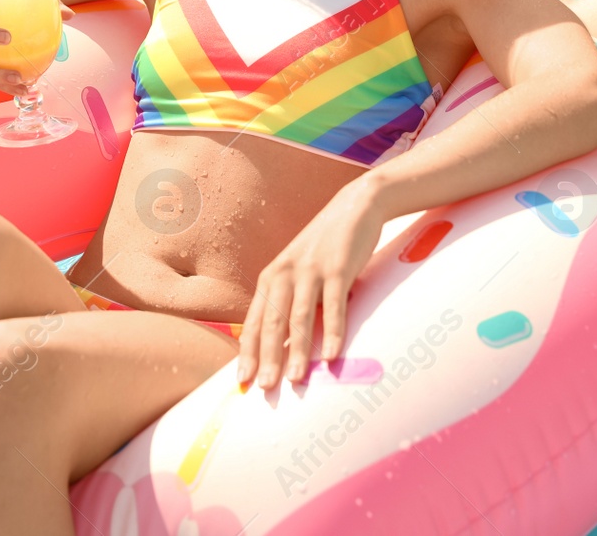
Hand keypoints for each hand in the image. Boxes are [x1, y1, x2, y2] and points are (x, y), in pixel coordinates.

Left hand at [236, 177, 384, 390]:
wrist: (354, 206)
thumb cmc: (324, 248)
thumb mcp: (298, 271)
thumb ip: (288, 302)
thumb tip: (282, 346)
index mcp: (271, 278)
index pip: (254, 322)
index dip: (247, 352)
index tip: (242, 382)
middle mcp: (285, 274)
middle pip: (272, 322)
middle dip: (267, 358)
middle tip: (265, 389)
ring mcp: (311, 270)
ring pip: (300, 317)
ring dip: (298, 350)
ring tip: (296, 379)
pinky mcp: (338, 268)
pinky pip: (334, 305)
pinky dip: (332, 332)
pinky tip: (331, 355)